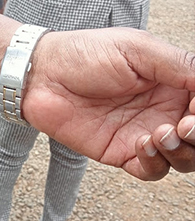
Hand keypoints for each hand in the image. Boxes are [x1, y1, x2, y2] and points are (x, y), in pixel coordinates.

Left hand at [23, 28, 194, 180]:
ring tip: (162, 133)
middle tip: (186, 126)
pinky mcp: (121, 153)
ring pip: (184, 158)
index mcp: (175, 84)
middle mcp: (165, 111)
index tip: (194, 109)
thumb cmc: (85, 54)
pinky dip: (155, 163)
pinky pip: (151, 171)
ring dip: (183, 151)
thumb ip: (178, 64)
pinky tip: (142, 144)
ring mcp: (145, 134)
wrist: (41, 75)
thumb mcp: (137, 49)